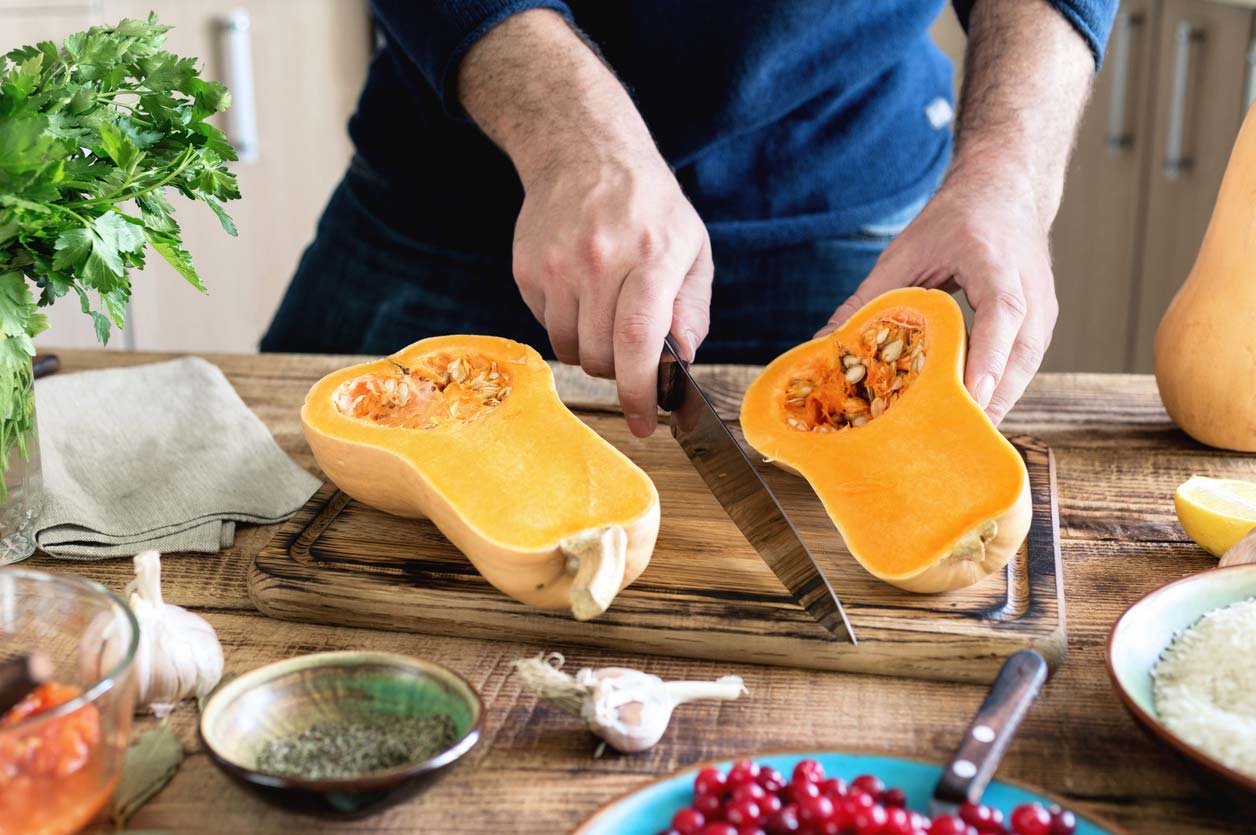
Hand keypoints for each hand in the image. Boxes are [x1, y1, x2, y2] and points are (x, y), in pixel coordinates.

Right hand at [457, 9, 712, 437]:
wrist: (583, 151)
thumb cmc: (648, 205)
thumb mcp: (691, 247)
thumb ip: (691, 308)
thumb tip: (682, 361)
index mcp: (650, 256)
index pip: (638, 341)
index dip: (641, 391)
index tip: (646, 422)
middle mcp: (599, 261)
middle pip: (601, 356)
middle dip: (618, 372)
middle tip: (631, 357)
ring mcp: (556, 266)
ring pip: (570, 348)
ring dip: (591, 351)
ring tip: (605, 315)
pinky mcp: (527, 269)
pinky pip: (546, 326)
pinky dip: (567, 326)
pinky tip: (581, 293)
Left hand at [818, 160, 1057, 424]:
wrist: (1006, 190)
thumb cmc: (955, 219)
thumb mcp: (905, 252)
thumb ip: (868, 299)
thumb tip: (824, 342)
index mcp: (996, 262)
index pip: (1001, 314)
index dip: (988, 358)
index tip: (973, 395)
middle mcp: (1031, 288)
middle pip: (1019, 354)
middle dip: (990, 400)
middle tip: (953, 441)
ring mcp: (1043, 308)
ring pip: (1025, 367)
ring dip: (995, 402)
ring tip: (958, 439)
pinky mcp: (1042, 323)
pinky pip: (1022, 364)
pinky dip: (998, 389)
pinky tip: (968, 413)